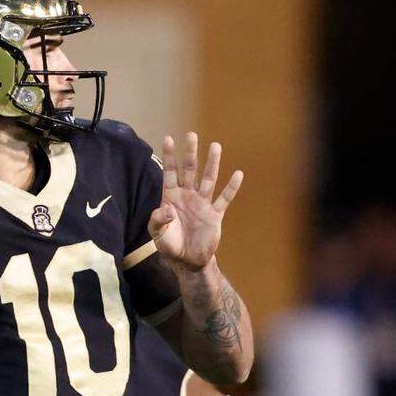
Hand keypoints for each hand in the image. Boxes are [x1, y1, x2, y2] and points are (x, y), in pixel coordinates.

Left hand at [148, 132, 242, 270]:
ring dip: (212, 163)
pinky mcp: (215, 214)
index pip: (169, 173)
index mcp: (170, 197)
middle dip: (190, 153)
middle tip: (192, 135)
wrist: (188, 261)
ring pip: (208, 179)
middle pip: (189, 170)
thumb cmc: (170, 245)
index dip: (169, 157)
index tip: (168, 139)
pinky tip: (238, 174)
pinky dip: (231, 187)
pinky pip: (224, 198)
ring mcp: (202, 203)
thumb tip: (166, 209)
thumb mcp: (157, 235)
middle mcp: (187, 196)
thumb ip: (158, 221)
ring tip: (215, 146)